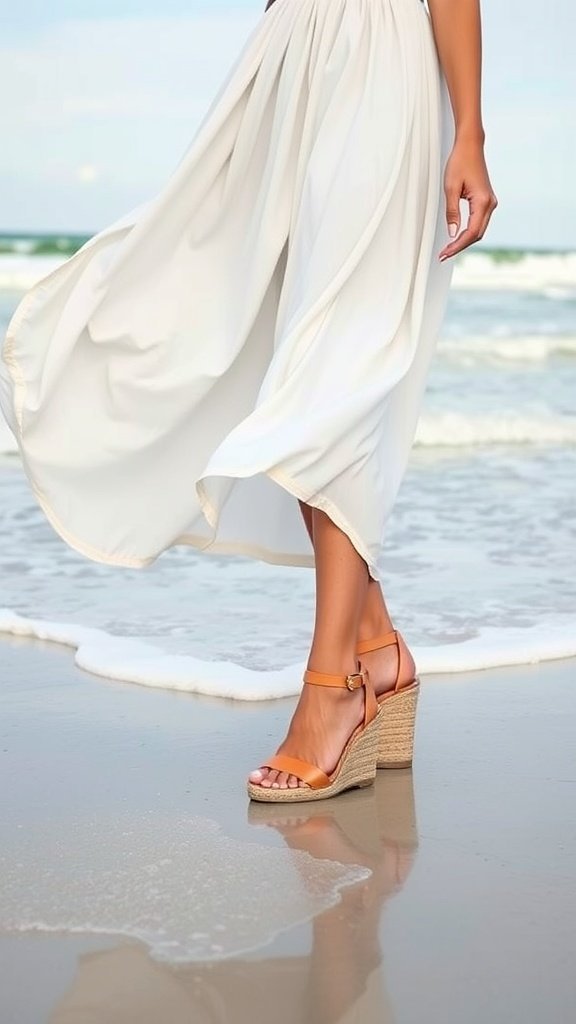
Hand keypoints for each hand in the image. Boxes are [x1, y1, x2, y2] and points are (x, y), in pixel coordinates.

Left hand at [438, 137, 497, 260]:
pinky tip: (457, 237)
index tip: (445, 253)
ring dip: (464, 241)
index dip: (457, 246)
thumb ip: (452, 212)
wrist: (470, 146)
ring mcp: (490, 202)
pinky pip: (479, 222)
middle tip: (443, 254)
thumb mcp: (450, 188)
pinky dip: (468, 232)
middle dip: (460, 246)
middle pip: (476, 234)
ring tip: (448, 248)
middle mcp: (490, 204)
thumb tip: (452, 233)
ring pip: (478, 230)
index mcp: (482, 202)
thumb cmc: (460, 162)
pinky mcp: (487, 201)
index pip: (471, 232)